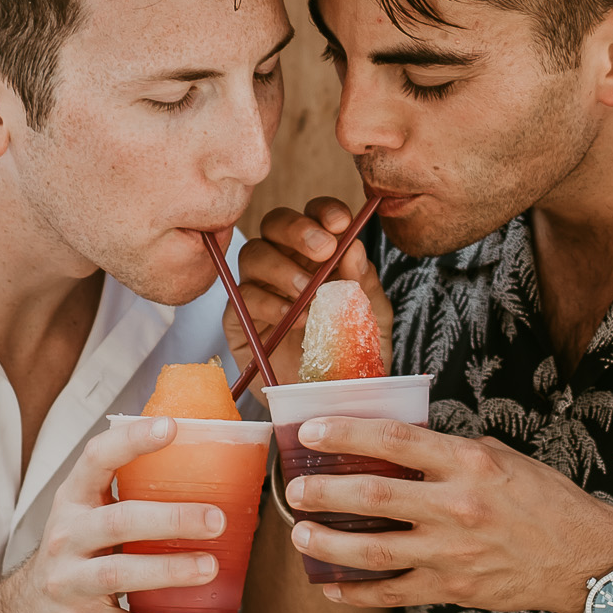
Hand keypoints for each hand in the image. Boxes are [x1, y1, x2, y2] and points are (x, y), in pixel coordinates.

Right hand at [3, 416, 227, 612]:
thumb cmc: (75, 558)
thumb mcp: (86, 519)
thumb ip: (130, 496)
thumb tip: (207, 465)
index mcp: (73, 501)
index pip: (97, 459)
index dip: (132, 441)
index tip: (171, 427)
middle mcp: (66, 538)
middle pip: (117, 521)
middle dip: (170, 518)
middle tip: (217, 519)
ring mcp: (69, 585)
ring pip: (120, 575)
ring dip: (171, 571)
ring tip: (211, 567)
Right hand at [228, 196, 392, 396]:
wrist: (333, 401)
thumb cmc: (353, 355)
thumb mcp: (372, 319)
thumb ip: (364, 284)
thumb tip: (353, 247)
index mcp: (319, 255)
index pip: (314, 216)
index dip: (323, 211)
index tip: (341, 224)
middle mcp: (286, 264)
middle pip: (275, 224)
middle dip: (298, 230)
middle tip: (323, 251)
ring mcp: (260, 289)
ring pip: (254, 253)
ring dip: (282, 268)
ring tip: (308, 294)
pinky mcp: (240, 319)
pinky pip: (243, 296)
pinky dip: (269, 303)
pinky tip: (294, 319)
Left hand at [283, 418, 612, 612]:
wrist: (584, 559)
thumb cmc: (544, 500)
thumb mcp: (501, 457)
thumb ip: (450, 452)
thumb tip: (399, 444)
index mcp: (469, 464)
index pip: (395, 442)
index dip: (347, 434)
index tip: (311, 430)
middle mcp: (457, 507)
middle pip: (373, 499)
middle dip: (325, 493)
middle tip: (295, 488)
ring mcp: (452, 554)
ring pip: (373, 552)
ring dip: (328, 544)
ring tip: (300, 535)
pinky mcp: (452, 589)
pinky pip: (391, 594)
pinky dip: (355, 594)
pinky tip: (328, 587)